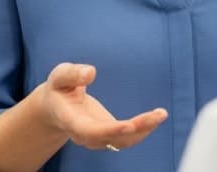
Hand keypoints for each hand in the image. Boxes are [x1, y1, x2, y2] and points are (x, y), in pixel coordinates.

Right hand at [41, 63, 167, 151]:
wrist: (55, 107)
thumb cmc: (59, 88)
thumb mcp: (60, 76)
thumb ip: (72, 74)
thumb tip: (91, 73)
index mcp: (71, 120)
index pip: (90, 131)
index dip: (109, 130)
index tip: (130, 125)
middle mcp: (84, 134)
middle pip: (111, 139)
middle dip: (136, 129)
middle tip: (158, 115)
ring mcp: (97, 137)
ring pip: (122, 142)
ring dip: (144, 130)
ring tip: (161, 114)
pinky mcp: (107, 134)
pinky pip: (126, 138)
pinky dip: (142, 129)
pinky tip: (156, 116)